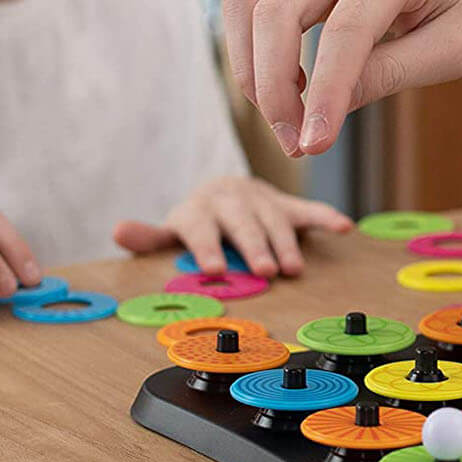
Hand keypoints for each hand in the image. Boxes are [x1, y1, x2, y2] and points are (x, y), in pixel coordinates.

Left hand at [114, 175, 353, 277]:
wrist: (222, 190)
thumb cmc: (198, 219)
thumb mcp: (172, 228)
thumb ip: (149, 236)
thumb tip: (118, 231)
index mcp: (199, 208)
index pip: (201, 228)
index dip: (206, 248)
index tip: (214, 271)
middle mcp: (231, 199)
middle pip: (243, 224)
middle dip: (255, 247)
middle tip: (265, 272)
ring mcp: (261, 199)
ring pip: (274, 219)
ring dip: (286, 242)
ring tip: (294, 268)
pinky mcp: (284, 202)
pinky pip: (306, 209)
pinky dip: (325, 216)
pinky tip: (343, 226)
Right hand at [221, 0, 461, 156]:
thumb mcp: (455, 51)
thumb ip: (389, 74)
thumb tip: (322, 114)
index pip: (344, 30)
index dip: (323, 93)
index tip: (312, 147)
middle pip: (276, 10)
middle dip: (270, 85)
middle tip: (296, 146)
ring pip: (251, 1)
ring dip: (252, 67)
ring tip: (290, 121)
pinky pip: (261, 3)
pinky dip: (258, 51)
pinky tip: (293, 92)